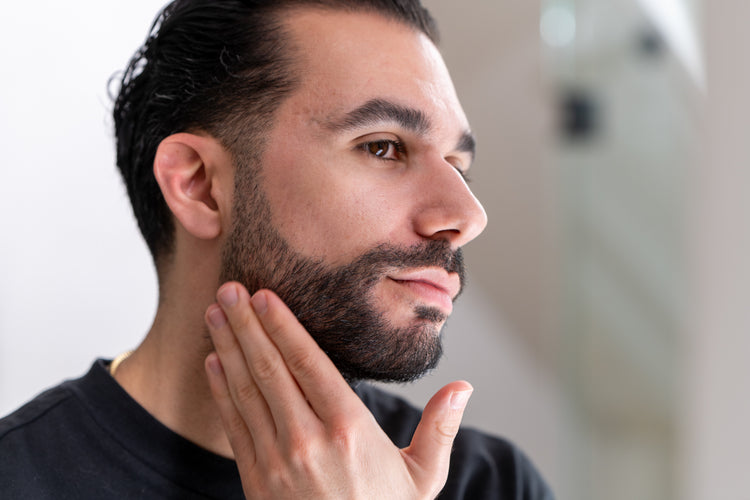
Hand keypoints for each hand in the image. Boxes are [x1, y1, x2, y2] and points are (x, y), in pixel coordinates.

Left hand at [204, 282, 472, 498]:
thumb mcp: (422, 477)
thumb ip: (440, 429)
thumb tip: (463, 387)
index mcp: (349, 428)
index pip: (308, 362)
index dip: (283, 325)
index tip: (266, 295)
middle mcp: (307, 439)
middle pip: (270, 367)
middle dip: (247, 324)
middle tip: (229, 289)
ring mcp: (276, 459)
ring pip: (246, 389)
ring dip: (228, 347)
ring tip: (215, 313)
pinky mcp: (255, 478)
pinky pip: (234, 424)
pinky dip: (221, 389)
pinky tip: (213, 362)